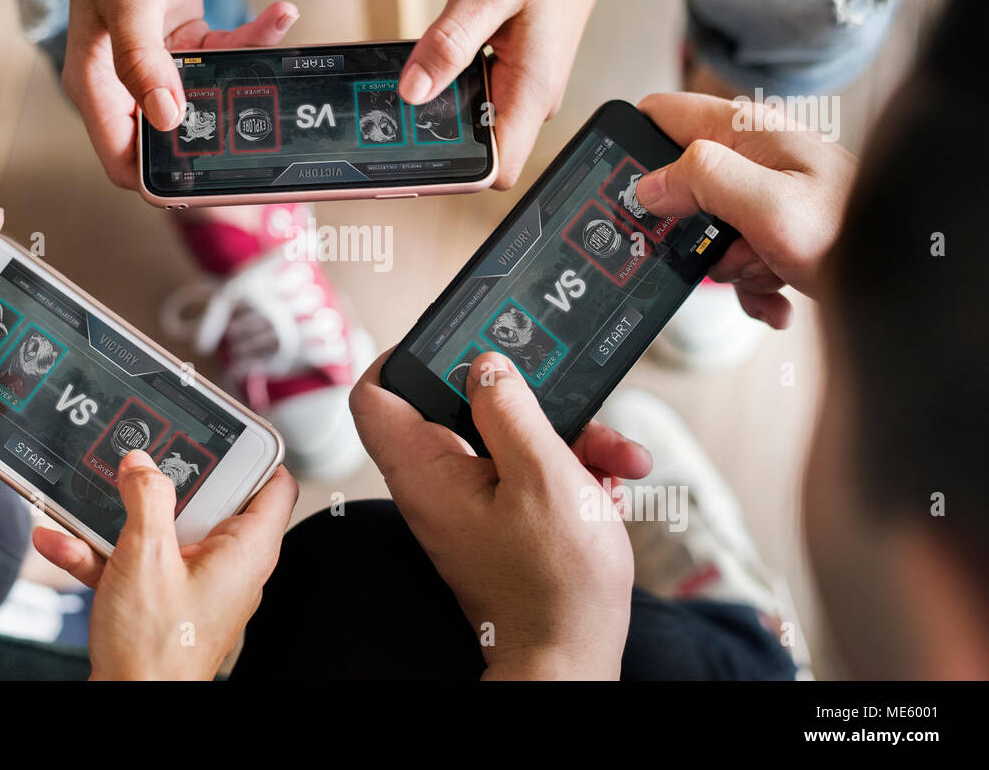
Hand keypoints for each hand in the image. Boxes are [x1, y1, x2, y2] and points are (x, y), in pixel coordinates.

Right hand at [33, 452, 297, 679]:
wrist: (129, 707)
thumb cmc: (155, 650)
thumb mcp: (147, 554)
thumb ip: (147, 497)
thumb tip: (143, 464)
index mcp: (247, 549)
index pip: (274, 483)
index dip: (251, 451)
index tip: (218, 428)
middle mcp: (229, 565)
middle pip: (210, 500)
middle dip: (167, 478)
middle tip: (142, 455)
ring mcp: (197, 584)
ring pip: (164, 531)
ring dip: (121, 517)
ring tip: (88, 497)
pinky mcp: (166, 602)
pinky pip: (139, 563)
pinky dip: (103, 552)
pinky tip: (61, 541)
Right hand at [55, 0, 297, 187]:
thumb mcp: (130, 0)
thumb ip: (144, 63)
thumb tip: (168, 118)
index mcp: (96, 87)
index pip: (126, 163)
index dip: (164, 182)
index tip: (212, 182)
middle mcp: (123, 84)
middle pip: (174, 140)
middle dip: (219, 136)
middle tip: (264, 132)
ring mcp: (156, 66)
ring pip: (209, 102)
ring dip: (245, 81)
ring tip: (275, 44)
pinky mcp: (185, 44)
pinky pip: (225, 60)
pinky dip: (252, 43)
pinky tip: (278, 16)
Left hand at [351, 351, 651, 679]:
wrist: (573, 657)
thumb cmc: (555, 584)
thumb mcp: (543, 476)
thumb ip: (511, 411)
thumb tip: (486, 364)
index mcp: (426, 471)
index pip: (376, 395)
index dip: (406, 354)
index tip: (455, 335)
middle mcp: (439, 484)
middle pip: (462, 406)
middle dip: (525, 397)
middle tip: (566, 396)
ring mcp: (471, 503)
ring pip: (509, 438)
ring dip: (566, 437)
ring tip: (615, 458)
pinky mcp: (503, 518)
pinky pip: (528, 471)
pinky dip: (569, 471)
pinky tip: (609, 487)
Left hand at [397, 0, 680, 189]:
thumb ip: (448, 43)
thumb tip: (412, 91)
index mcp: (532, 92)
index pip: (498, 171)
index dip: (458, 173)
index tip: (417, 156)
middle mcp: (533, 101)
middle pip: (483, 153)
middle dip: (441, 140)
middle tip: (402, 113)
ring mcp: (527, 90)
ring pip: (478, 125)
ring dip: (446, 110)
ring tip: (421, 77)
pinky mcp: (518, 76)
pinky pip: (481, 98)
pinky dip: (456, 86)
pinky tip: (440, 59)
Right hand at [634, 92, 858, 327]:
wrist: (907, 275)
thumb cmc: (853, 234)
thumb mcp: (766, 205)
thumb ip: (702, 180)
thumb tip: (648, 184)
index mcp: (745, 131)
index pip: (660, 114)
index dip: (634, 150)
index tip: (629, 195)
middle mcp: (753, 155)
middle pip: (679, 185)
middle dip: (687, 228)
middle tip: (720, 244)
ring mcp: (764, 192)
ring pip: (707, 230)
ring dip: (727, 264)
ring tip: (766, 267)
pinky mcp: (775, 228)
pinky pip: (738, 257)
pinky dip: (751, 284)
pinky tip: (777, 295)